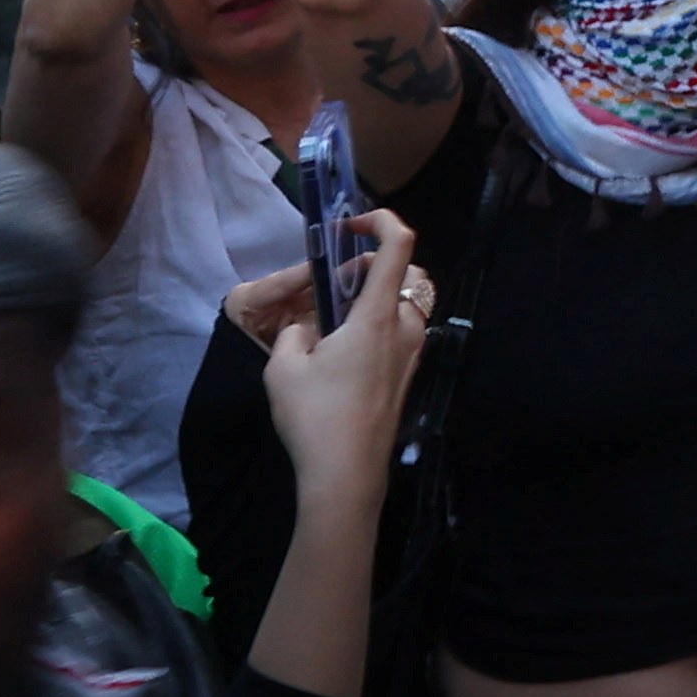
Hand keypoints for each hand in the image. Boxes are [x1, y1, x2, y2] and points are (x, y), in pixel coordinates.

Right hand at [231, 215, 433, 504]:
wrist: (346, 476)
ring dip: (370, 299)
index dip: (380, 220)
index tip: (349, 225)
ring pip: (401, 304)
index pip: (399, 244)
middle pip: (402, 273)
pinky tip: (340, 355)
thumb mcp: (283, 367)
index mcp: (378, 315)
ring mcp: (413, 353)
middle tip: (327, 290)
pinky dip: (375, 326)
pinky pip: (399, 332)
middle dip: (366, 267)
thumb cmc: (314, 417)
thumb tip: (308, 328)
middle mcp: (406, 327)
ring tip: (328, 325)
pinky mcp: (409, 376)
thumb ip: (294, 332)